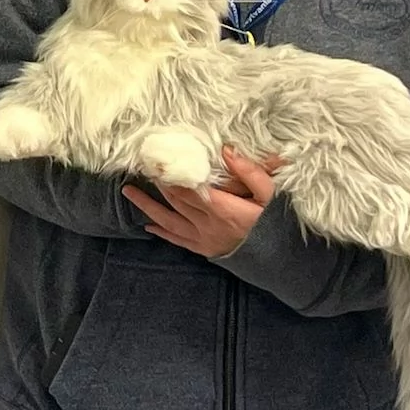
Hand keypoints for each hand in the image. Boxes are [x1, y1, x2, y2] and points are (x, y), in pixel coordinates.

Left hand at [123, 148, 284, 257]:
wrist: (281, 259)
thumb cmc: (276, 222)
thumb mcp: (271, 194)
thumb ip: (250, 172)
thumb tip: (228, 150)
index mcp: (223, 208)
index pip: (189, 188)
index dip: (170, 174)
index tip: (156, 159)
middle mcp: (208, 224)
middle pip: (176, 200)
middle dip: (157, 183)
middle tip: (139, 166)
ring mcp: (204, 238)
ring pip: (169, 220)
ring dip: (147, 205)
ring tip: (128, 192)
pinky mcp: (205, 249)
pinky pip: (178, 240)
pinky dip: (162, 231)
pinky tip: (148, 224)